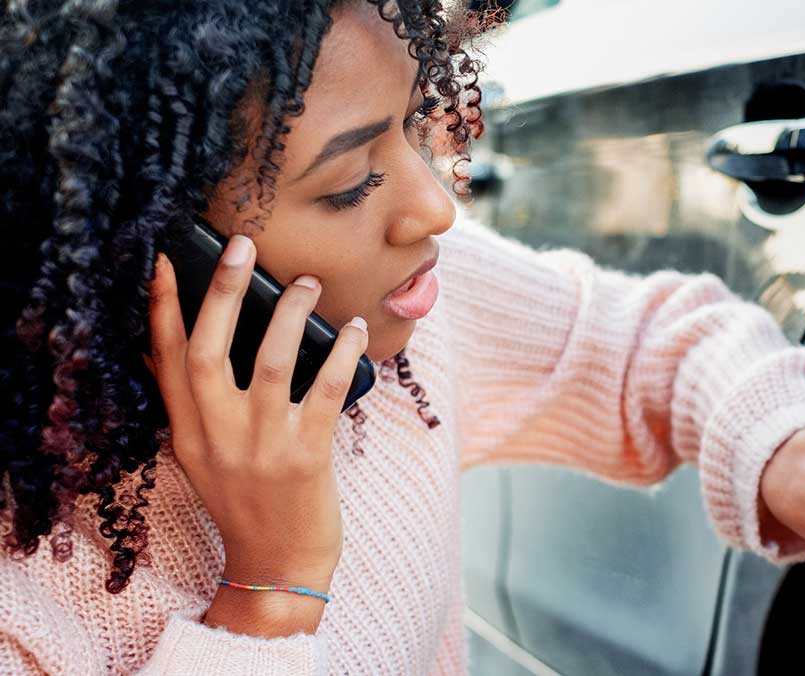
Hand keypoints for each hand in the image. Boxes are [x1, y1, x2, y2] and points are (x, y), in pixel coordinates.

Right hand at [143, 235, 367, 592]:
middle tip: (241, 245)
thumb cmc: (246, 502)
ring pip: (272, 363)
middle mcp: (216, 437)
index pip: (165, 359)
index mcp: (187, 433)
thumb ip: (190, 404)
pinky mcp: (307, 457)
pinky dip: (342, 354)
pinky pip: (327, 391)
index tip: (163, 259)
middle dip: (222, 292)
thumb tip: (169, 346)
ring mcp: (261, 447)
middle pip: (208, 351)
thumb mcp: (201, 456)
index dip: (161, 307)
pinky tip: (353, 329)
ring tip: (308, 282)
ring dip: (290, 314)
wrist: (277, 566)